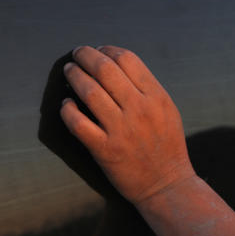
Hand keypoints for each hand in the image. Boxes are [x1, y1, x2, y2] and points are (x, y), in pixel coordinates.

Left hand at [60, 46, 195, 205]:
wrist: (167, 186)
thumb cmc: (167, 148)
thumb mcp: (167, 111)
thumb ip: (147, 88)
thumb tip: (116, 65)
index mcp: (156, 97)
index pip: (126, 59)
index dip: (108, 49)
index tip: (99, 50)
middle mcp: (139, 110)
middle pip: (105, 69)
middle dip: (86, 55)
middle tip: (78, 53)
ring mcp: (121, 130)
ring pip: (89, 92)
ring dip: (74, 76)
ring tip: (69, 71)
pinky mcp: (105, 150)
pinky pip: (78, 123)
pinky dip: (68, 109)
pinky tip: (66, 104)